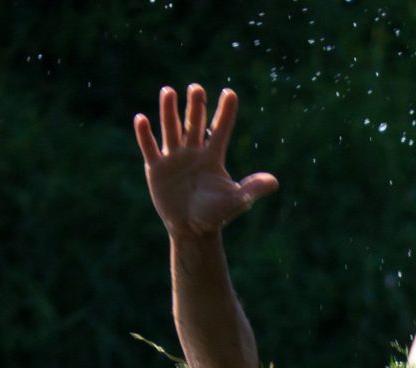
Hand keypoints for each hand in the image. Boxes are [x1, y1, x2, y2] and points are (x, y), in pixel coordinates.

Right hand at [135, 84, 278, 240]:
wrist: (191, 230)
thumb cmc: (216, 215)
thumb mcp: (236, 201)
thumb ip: (253, 189)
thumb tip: (274, 182)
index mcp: (213, 156)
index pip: (220, 129)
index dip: (226, 112)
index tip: (230, 93)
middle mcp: (193, 152)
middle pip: (194, 123)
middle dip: (196, 106)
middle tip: (196, 88)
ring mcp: (174, 158)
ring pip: (171, 129)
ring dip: (169, 111)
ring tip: (168, 91)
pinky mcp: (156, 168)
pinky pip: (149, 148)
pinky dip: (144, 134)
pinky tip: (141, 118)